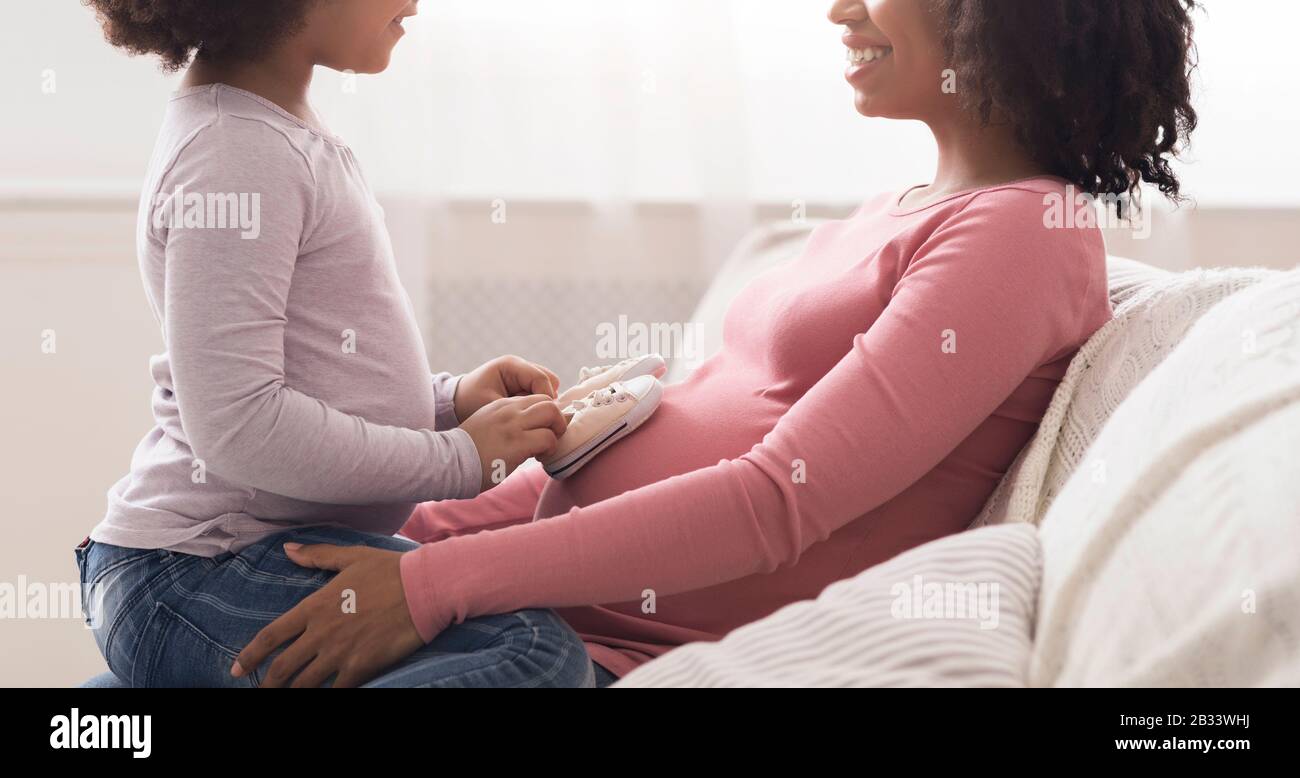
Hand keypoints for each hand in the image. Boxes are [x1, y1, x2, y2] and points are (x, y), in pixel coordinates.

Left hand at [232, 543, 423, 687]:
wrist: (424, 587)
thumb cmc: (390, 570)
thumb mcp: (351, 557)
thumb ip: (317, 556)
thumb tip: (287, 549)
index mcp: (315, 606)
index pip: (271, 635)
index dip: (250, 655)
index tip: (238, 668)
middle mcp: (321, 632)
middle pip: (282, 667)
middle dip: (268, 685)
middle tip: (262, 693)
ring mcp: (340, 652)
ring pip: (304, 683)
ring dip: (292, 694)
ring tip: (286, 699)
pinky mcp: (361, 666)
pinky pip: (336, 690)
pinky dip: (326, 696)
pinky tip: (324, 697)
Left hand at [454, 356, 559, 422]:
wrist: (457, 402)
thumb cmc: (470, 402)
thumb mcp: (493, 405)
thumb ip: (518, 405)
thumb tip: (543, 410)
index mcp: (511, 365)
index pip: (541, 379)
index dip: (546, 399)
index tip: (543, 419)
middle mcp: (519, 366)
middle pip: (549, 380)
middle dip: (546, 400)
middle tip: (538, 419)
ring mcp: (522, 373)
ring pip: (547, 386)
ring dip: (542, 402)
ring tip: (531, 417)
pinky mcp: (522, 383)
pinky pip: (539, 392)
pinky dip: (536, 403)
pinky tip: (527, 415)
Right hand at [460, 395, 566, 490]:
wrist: (448, 462)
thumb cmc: (467, 451)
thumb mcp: (486, 425)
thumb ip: (507, 422)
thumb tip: (528, 431)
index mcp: (501, 405)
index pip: (536, 397)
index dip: (546, 414)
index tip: (543, 430)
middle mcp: (509, 409)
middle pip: (548, 401)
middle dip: (556, 419)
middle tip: (549, 438)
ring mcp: (513, 424)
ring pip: (552, 413)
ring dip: (556, 431)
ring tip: (545, 447)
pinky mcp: (517, 442)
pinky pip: (548, 438)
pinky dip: (550, 448)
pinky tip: (538, 457)